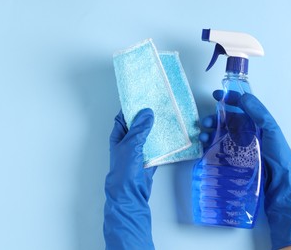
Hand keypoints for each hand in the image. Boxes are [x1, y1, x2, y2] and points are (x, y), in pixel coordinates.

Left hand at [104, 109, 155, 249]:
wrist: (130, 192)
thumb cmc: (124, 169)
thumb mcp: (131, 145)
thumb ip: (140, 128)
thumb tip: (147, 113)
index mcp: (119, 136)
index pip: (124, 117)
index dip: (131, 107)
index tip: (142, 97)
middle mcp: (128, 141)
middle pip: (138, 125)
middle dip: (147, 116)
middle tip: (159, 105)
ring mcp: (139, 150)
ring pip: (149, 135)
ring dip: (156, 129)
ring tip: (167, 116)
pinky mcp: (149, 158)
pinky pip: (157, 147)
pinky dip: (163, 142)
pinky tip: (171, 135)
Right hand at [201, 90, 290, 249]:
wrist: (280, 187)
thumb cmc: (278, 157)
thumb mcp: (271, 131)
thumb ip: (258, 113)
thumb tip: (242, 97)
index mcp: (256, 125)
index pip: (240, 108)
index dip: (229, 100)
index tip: (216, 95)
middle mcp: (246, 136)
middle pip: (226, 122)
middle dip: (214, 119)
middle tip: (206, 122)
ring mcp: (238, 149)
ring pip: (219, 136)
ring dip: (208, 133)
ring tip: (203, 136)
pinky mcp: (232, 163)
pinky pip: (217, 152)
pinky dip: (208, 148)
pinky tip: (204, 148)